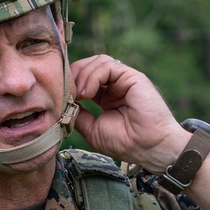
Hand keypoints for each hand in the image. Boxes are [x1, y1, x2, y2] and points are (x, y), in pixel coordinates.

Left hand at [70, 55, 187, 171]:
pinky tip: (88, 93)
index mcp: (107, 97)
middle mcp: (116, 86)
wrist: (149, 147)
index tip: (60, 96)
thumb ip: (80, 115)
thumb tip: (63, 104)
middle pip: (90, 65)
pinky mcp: (132, 77)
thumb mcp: (93, 130)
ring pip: (98, 62)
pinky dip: (93, 76)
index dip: (71, 82)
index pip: (85, 78)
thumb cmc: (126, 142)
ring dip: (82, 75)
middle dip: (74, 75)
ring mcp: (125, 80)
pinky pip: (108, 66)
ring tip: (80, 95)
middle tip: (66, 91)